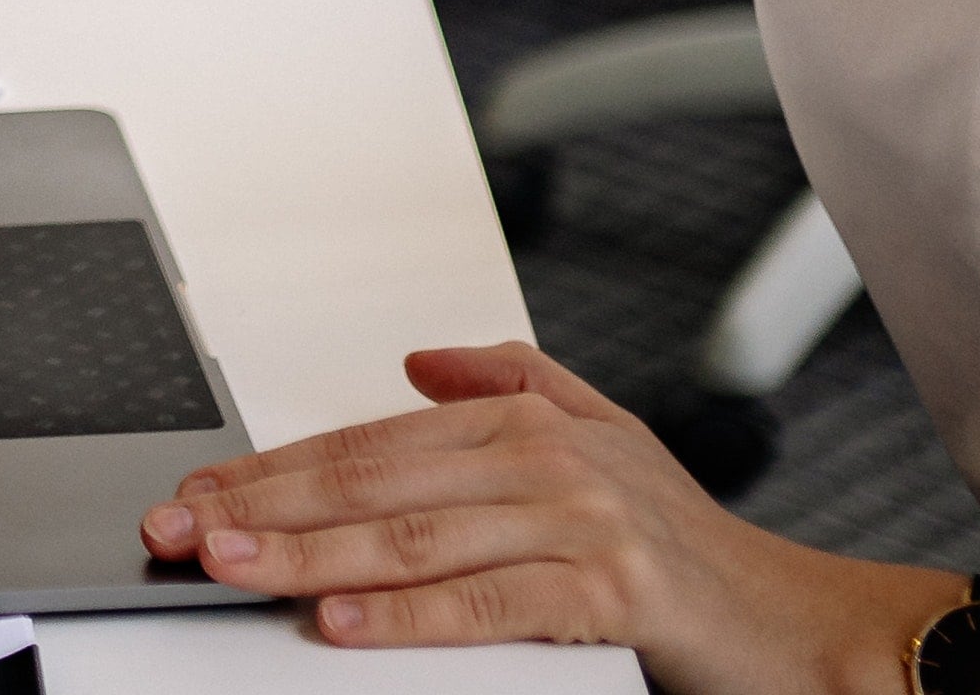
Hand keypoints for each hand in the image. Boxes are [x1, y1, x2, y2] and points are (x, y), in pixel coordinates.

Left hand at [143, 343, 942, 694]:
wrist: (800, 623)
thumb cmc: (690, 546)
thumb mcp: (604, 438)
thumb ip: (511, 383)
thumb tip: (419, 357)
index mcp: (524, 419)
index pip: (364, 442)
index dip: (270, 469)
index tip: (197, 493)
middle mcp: (545, 456)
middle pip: (369, 482)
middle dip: (260, 509)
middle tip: (178, 529)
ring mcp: (579, 520)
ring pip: (410, 538)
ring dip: (306, 556)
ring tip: (229, 565)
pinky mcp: (610, 590)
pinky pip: (486, 603)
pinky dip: (406, 615)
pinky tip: (340, 621)